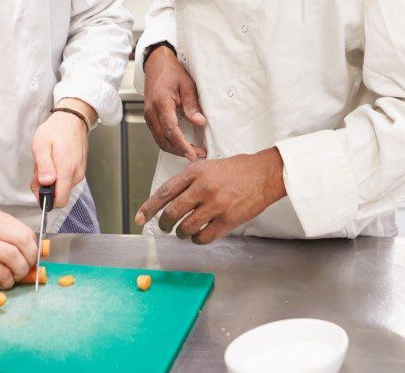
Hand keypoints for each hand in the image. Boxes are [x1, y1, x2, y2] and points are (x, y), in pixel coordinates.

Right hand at [0, 211, 33, 288]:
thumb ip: (13, 240)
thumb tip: (42, 252)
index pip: (27, 233)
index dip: (34, 250)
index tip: (30, 260)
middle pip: (24, 242)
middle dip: (30, 260)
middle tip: (24, 270)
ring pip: (13, 257)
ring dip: (19, 272)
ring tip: (13, 277)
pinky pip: (0, 271)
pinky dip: (7, 280)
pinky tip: (3, 282)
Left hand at [30, 104, 89, 207]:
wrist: (72, 120)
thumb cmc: (55, 131)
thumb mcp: (41, 146)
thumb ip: (44, 166)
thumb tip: (46, 183)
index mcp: (66, 170)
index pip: (59, 201)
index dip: (45, 199)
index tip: (38, 186)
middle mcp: (76, 174)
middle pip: (60, 195)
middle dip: (46, 188)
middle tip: (38, 171)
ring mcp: (80, 172)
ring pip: (62, 188)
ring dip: (51, 181)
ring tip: (46, 163)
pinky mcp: (80, 170)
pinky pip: (67, 181)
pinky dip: (57, 176)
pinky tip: (53, 162)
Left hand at [135, 149, 285, 244]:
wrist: (265, 174)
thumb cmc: (237, 170)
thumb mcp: (209, 165)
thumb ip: (189, 180)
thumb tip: (169, 200)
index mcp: (196, 172)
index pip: (164, 192)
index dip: (149, 208)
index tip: (140, 218)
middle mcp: (203, 187)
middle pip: (172, 213)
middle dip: (164, 224)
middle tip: (165, 227)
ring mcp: (216, 205)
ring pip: (186, 228)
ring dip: (182, 233)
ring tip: (185, 231)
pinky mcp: (228, 220)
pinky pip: (204, 237)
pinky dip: (198, 239)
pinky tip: (200, 235)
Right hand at [143, 45, 206, 159]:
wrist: (156, 64)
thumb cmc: (172, 71)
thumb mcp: (187, 85)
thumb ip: (192, 105)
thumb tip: (200, 123)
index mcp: (161, 103)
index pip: (171, 130)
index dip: (182, 145)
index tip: (193, 154)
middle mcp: (151, 112)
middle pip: (164, 139)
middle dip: (181, 151)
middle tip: (198, 155)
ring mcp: (148, 116)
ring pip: (160, 140)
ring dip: (175, 149)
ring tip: (193, 152)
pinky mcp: (149, 117)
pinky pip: (158, 135)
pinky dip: (170, 143)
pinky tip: (182, 144)